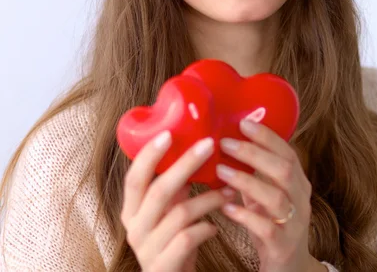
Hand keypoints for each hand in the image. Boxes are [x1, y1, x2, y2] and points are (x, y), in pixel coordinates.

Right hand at [120, 131, 232, 271]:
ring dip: (209, 198)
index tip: (168, 133)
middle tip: (209, 145)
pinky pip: (188, 238)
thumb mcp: (168, 212)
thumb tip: (194, 150)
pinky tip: (215, 227)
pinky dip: (207, 228)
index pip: (134, 178)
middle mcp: (134, 228)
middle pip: (159, 190)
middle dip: (186, 164)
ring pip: (180, 213)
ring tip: (230, 191)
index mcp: (131, 210)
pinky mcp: (163, 266)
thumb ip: (175, 189)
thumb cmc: (172, 243)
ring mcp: (147, 248)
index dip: (148, 156)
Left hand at [217, 111, 321, 271]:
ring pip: (276, 197)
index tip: (243, 122)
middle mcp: (300, 200)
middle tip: (225, 142)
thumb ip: (253, 176)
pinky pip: (266, 228)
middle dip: (254, 153)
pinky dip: (245, 215)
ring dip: (247, 181)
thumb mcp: (265, 198)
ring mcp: (294, 223)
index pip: (288, 153)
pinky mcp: (283, 246)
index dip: (267, 136)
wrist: (290, 269)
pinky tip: (226, 207)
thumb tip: (226, 146)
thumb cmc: (272, 227)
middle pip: (284, 169)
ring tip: (220, 170)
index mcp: (297, 184)